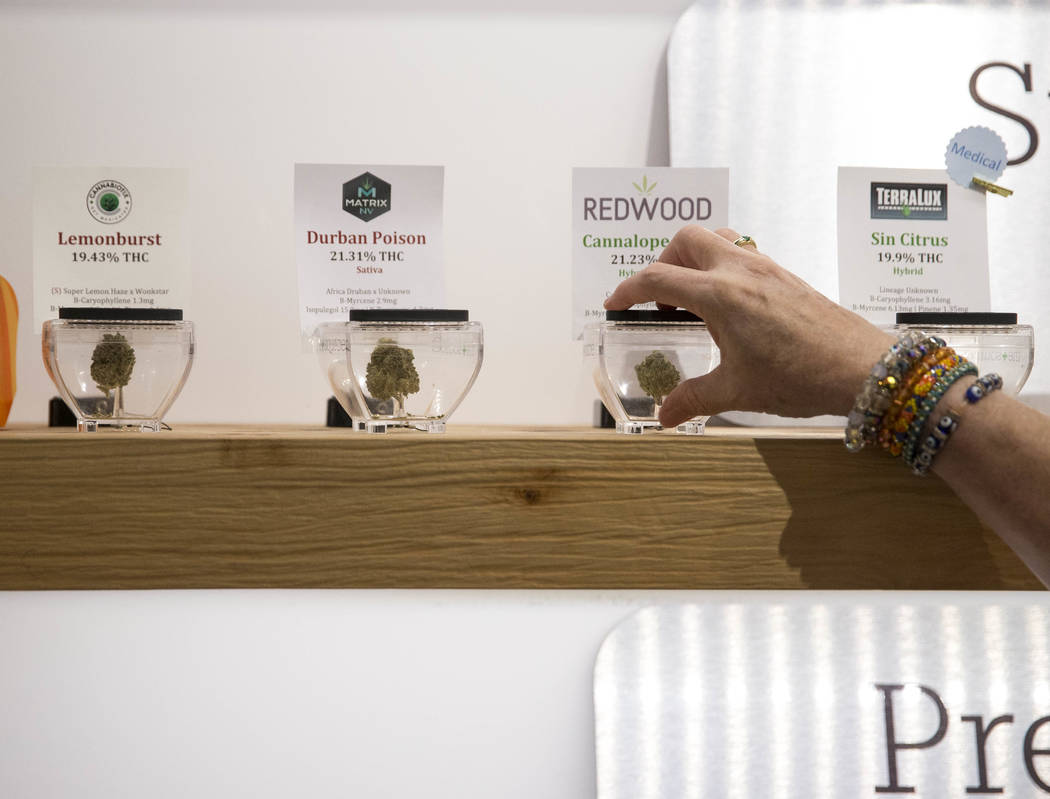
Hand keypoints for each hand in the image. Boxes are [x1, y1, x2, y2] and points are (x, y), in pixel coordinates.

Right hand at [603, 225, 894, 425]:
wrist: (860, 367)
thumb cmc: (801, 376)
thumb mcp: (737, 390)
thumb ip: (693, 398)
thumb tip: (665, 415)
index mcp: (720, 295)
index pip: (658, 279)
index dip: (629, 290)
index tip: (616, 304)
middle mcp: (740, 270)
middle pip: (686, 240)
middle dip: (662, 262)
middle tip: (658, 299)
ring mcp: (765, 268)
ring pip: (716, 239)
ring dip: (694, 259)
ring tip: (690, 299)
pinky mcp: (784, 275)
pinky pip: (742, 253)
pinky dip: (721, 267)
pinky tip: (727, 308)